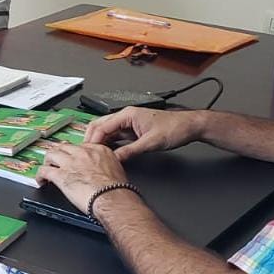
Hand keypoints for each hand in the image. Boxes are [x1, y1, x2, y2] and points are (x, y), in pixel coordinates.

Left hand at [37, 142, 128, 213]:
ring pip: (51, 154)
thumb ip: (106, 165)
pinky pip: (44, 171)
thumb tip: (105, 171)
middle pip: (64, 147)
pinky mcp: (60, 175)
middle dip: (59, 153)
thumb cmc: (117, 188)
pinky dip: (39, 175)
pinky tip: (40, 180)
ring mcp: (70, 163)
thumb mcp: (117, 169)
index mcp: (97, 150)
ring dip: (48, 161)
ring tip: (47, 167)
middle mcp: (82, 153)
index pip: (80, 146)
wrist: (112, 197)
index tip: (73, 158)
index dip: (74, 153)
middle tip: (56, 160)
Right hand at [84, 106, 200, 161]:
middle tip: (85, 153)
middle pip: (100, 126)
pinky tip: (106, 153)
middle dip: (91, 139)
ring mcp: (129, 124)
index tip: (87, 151)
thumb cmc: (174, 128)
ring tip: (93, 155)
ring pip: (107, 131)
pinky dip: (109, 144)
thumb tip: (115, 159)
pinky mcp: (133, 131)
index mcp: (128, 114)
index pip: (102, 126)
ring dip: (99, 142)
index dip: (93, 140)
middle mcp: (126, 117)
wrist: (188, 127)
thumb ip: (131, 151)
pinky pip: (116, 136)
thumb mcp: (151, 143)